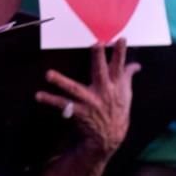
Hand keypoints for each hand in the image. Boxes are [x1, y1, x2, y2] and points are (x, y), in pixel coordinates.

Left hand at [36, 39, 139, 155]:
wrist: (111, 136)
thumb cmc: (117, 110)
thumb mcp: (125, 94)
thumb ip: (127, 76)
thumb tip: (136, 64)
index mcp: (115, 85)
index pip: (119, 66)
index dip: (120, 52)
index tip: (121, 38)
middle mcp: (104, 92)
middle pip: (101, 72)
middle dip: (99, 58)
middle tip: (96, 44)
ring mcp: (91, 102)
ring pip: (75, 89)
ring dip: (62, 82)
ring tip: (48, 74)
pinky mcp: (80, 111)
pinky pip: (63, 105)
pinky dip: (51, 100)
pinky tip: (39, 95)